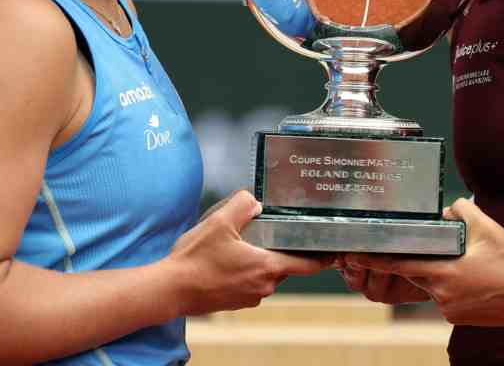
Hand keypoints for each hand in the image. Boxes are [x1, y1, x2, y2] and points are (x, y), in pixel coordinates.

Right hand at [169, 191, 330, 314]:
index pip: (308, 264)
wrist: (170, 289)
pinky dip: (243, 271)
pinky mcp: (235, 302)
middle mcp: (264, 286)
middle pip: (284, 265)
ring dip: (258, 259)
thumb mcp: (220, 221)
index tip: (333, 249)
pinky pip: (248, 282)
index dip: (323, 256)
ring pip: (264, 273)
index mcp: (267, 267)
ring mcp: (249, 296)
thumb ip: (244, 204)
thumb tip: (256, 201)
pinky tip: (225, 260)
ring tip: (238, 245)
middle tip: (267, 232)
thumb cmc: (196, 259)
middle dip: (278, 249)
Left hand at [343, 198, 503, 325]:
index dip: (376, 260)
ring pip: (432, 287)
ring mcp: (449, 310)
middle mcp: (442, 294)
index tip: (355, 256)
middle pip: (416, 274)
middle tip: (427, 251)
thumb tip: (443, 210)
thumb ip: (458, 210)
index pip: (400, 264)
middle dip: (417, 262)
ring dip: (440, 275)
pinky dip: (451, 289)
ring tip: (468, 266)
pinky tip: (473, 281)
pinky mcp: (457, 319)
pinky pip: (445, 300)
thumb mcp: (484, 225)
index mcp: (444, 271)